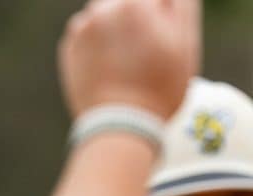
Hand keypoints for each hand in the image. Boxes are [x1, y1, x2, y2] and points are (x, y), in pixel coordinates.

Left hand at [59, 0, 201, 119]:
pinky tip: (110, 63)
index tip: (162, 30)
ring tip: (128, 54)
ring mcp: (82, 28)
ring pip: (105, 12)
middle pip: (128, 1)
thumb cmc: (160, 86)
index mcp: (136, 3)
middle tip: (146, 46)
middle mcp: (103, 9)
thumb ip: (180, 6)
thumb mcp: (185, 42)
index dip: (162, 14)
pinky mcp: (69, 47)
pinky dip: (99, 41)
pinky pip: (87, 32)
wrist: (119, 124)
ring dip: (116, 23)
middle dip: (138, 14)